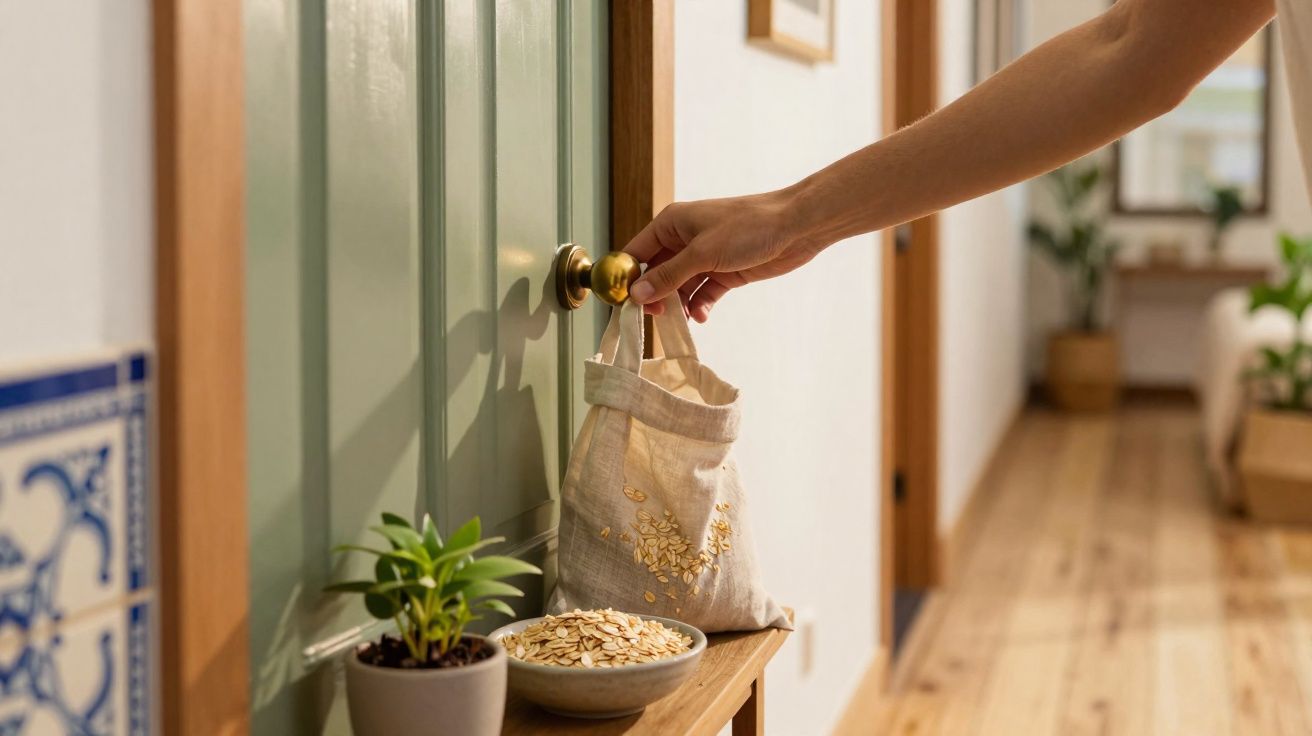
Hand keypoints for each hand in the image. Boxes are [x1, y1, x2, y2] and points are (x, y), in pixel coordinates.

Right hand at [622, 190, 824, 321]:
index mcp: (672, 224)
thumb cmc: (749, 227)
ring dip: (679, 304)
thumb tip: (637, 295)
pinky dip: (700, 305)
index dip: (627, 278)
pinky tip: (703, 315)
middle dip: (655, 296)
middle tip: (656, 317)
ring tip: (683, 319)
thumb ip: (668, 276)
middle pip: (657, 273)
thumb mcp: (702, 253)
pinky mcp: (724, 272)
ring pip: (680, 287)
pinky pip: (703, 293)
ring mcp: (705, 257)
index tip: (623, 304)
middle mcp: (684, 240)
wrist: (796, 226)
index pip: (637, 252)